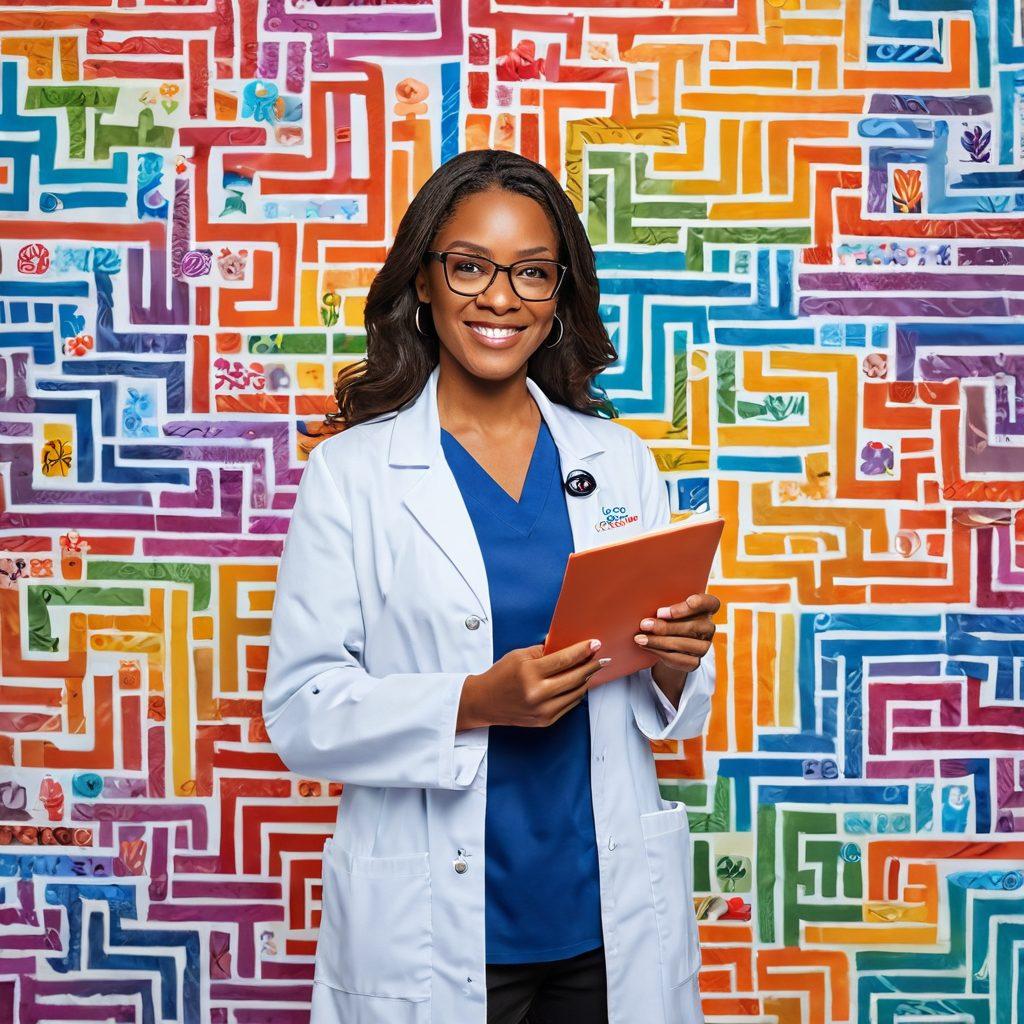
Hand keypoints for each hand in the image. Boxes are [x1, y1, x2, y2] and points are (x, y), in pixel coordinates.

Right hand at [457, 638, 611, 730]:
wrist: (485, 702)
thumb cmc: (500, 676)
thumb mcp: (518, 656)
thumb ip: (544, 651)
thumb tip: (568, 647)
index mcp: (529, 673)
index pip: (564, 659)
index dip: (583, 651)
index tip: (595, 644)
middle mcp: (537, 694)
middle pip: (575, 677)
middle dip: (592, 666)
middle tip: (602, 658)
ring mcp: (543, 710)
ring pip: (576, 693)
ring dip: (586, 680)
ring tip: (592, 670)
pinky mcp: (545, 720)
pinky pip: (569, 705)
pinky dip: (577, 693)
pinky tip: (579, 684)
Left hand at [634, 593, 719, 673]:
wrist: (671, 644)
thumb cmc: (669, 617)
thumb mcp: (670, 608)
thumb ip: (666, 605)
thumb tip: (652, 612)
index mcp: (707, 608)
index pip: (710, 603)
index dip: (695, 603)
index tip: (671, 607)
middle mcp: (709, 627)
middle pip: (692, 626)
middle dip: (665, 626)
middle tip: (644, 624)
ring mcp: (705, 646)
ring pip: (683, 644)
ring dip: (658, 641)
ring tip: (640, 638)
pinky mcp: (695, 662)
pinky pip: (678, 658)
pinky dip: (659, 652)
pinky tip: (646, 646)